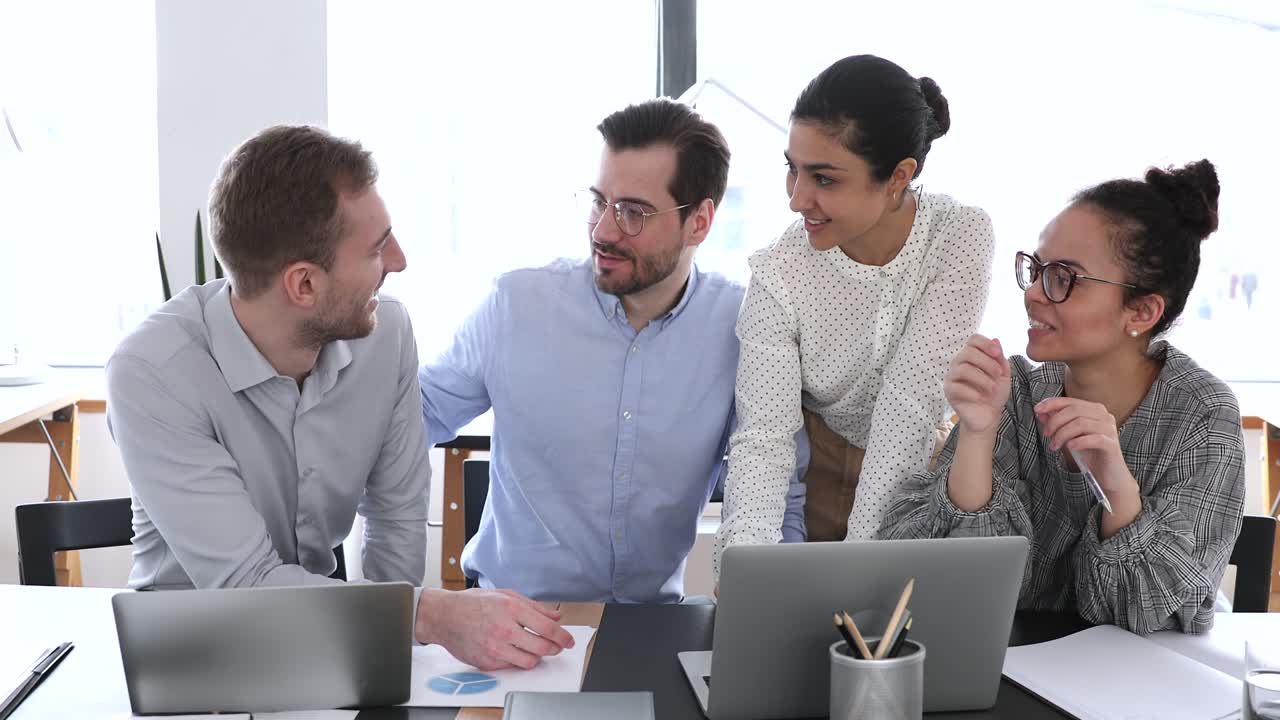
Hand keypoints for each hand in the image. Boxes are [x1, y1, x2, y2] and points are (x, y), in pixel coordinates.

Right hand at [416, 588, 574, 670]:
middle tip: (556, 646)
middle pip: (542, 648)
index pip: (547, 628)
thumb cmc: (474, 603)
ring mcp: (495, 647)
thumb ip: (534, 606)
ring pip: (529, 662)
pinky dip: (517, 660)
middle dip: (554, 649)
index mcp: (512, 609)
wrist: (444, 616)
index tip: (569, 641)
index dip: (563, 637)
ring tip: (535, 649)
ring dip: (537, 657)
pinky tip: (514, 650)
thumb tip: (556, 616)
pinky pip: (511, 666)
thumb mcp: (506, 595)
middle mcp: (505, 629)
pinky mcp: (487, 661)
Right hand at [945, 335, 1010, 434]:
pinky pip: (957, 387)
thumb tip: (995, 340)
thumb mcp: (1003, 374)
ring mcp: (952, 377)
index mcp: (972, 356)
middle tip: (998, 375)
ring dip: (981, 378)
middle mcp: (959, 363)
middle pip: (968, 352)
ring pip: (962, 369)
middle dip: (986, 363)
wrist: (988, 415)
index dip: (985, 344)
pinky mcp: (949, 391)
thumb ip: (999, 358)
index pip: (973, 339)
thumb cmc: (994, 393)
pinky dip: (971, 392)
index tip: (997, 354)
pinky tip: (980, 398)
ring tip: (992, 388)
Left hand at [1033, 397, 1134, 496]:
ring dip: (1062, 434)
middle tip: (1046, 434)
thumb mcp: (1069, 436)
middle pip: (1074, 410)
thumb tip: (1041, 413)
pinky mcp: (1112, 444)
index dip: (1052, 403)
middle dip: (1055, 421)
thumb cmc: (1089, 454)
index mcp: (1094, 410)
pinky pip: (1093, 438)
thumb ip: (1057, 423)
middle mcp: (1104, 416)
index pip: (1070, 401)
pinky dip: (1078, 442)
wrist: (1107, 475)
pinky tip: (1070, 447)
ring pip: (1081, 423)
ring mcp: (1110, 429)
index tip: (1036, 410)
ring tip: (1054, 446)